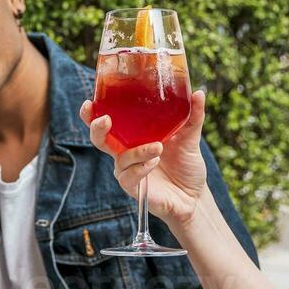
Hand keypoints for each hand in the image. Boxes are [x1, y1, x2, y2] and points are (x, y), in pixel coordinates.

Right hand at [80, 90, 209, 227]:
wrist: (194, 196)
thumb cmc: (186, 165)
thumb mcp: (191, 137)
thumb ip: (193, 115)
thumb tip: (199, 92)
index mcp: (132, 136)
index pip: (107, 123)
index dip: (92, 114)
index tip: (90, 102)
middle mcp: (125, 152)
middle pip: (99, 139)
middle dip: (97, 128)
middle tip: (106, 119)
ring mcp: (128, 170)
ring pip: (120, 158)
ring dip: (137, 151)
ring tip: (158, 147)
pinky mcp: (133, 187)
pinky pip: (128, 176)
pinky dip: (140, 168)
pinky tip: (154, 162)